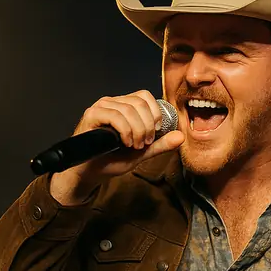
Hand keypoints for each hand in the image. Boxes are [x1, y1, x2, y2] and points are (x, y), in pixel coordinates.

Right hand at [50, 90, 184, 202]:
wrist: (89, 173)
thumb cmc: (111, 160)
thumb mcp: (141, 153)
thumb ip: (159, 145)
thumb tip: (180, 136)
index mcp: (124, 107)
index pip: (145, 96)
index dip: (155, 113)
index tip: (154, 133)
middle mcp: (112, 103)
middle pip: (140, 102)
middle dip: (147, 125)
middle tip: (145, 143)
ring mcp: (101, 107)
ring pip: (129, 109)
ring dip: (138, 130)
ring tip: (135, 145)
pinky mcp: (92, 115)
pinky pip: (115, 116)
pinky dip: (126, 130)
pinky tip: (125, 143)